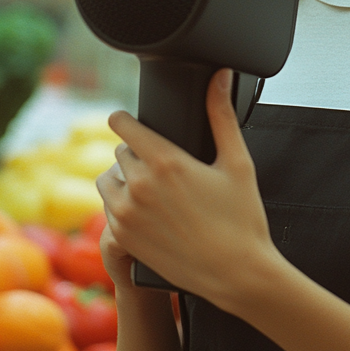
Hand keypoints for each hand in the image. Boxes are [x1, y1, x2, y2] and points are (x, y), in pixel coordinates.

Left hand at [96, 68, 278, 313]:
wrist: (237, 274)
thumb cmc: (242, 218)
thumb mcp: (237, 162)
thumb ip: (222, 115)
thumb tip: (219, 76)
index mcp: (166, 161)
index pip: (123, 125)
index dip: (125, 119)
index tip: (129, 120)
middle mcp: (139, 186)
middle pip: (119, 152)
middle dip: (135, 151)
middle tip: (158, 161)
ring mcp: (127, 215)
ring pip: (107, 181)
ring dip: (122, 178)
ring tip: (148, 185)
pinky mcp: (123, 239)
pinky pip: (109, 210)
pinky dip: (122, 206)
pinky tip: (147, 211)